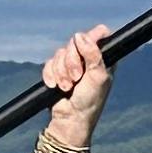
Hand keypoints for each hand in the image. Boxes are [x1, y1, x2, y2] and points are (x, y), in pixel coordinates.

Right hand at [39, 25, 113, 148]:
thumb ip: (93, 54)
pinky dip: (50, 75)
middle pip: (75, 41)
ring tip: (68, 87)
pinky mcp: (57, 71)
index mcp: (103, 58)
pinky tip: (55, 86)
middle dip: (72, 61)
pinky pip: (49, 63)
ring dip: (61, 72)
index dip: (92, 37)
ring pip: (60, 52)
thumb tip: (80, 36)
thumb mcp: (98, 77)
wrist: (70, 119)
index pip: (100, 34)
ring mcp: (72, 64)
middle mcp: (88, 58)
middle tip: (77, 78)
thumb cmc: (90, 101)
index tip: (85, 47)